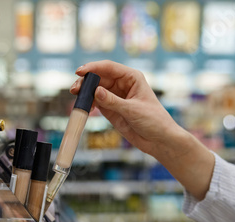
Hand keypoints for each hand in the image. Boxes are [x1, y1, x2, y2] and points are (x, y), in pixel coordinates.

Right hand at [70, 60, 214, 199]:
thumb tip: (95, 91)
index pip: (108, 67)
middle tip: (75, 90)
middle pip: (98, 77)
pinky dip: (88, 103)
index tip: (80, 72)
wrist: (159, 140)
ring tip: (77, 98)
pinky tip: (84, 108)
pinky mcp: (110, 109)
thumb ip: (113, 101)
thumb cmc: (154, 121)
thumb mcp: (133, 110)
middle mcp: (122, 84)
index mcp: (131, 77)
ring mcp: (115, 96)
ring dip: (84, 92)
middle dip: (85, 82)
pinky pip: (95, 102)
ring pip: (94, 89)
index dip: (93, 68)